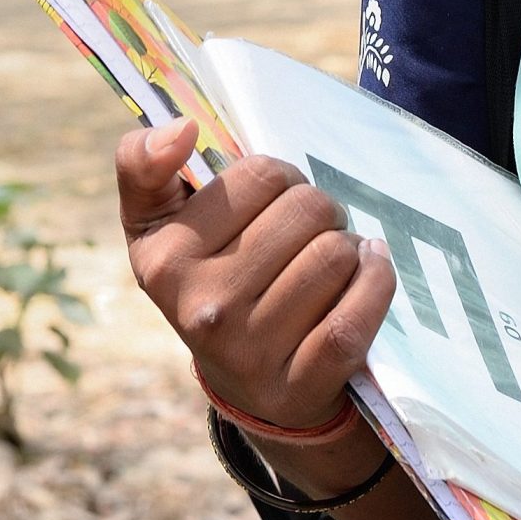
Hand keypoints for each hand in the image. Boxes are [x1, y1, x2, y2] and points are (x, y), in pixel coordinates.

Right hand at [116, 117, 395, 430]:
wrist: (250, 390)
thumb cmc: (208, 281)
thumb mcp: (158, 225)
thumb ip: (144, 164)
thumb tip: (181, 129)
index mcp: (163, 258)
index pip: (262, 174)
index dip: (279, 178)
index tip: (270, 201)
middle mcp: (202, 307)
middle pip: (308, 209)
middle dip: (318, 211)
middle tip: (306, 235)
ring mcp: (252, 350)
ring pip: (338, 253)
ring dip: (347, 247)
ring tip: (328, 262)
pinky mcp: (303, 382)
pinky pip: (359, 310)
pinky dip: (376, 280)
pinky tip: (367, 273)